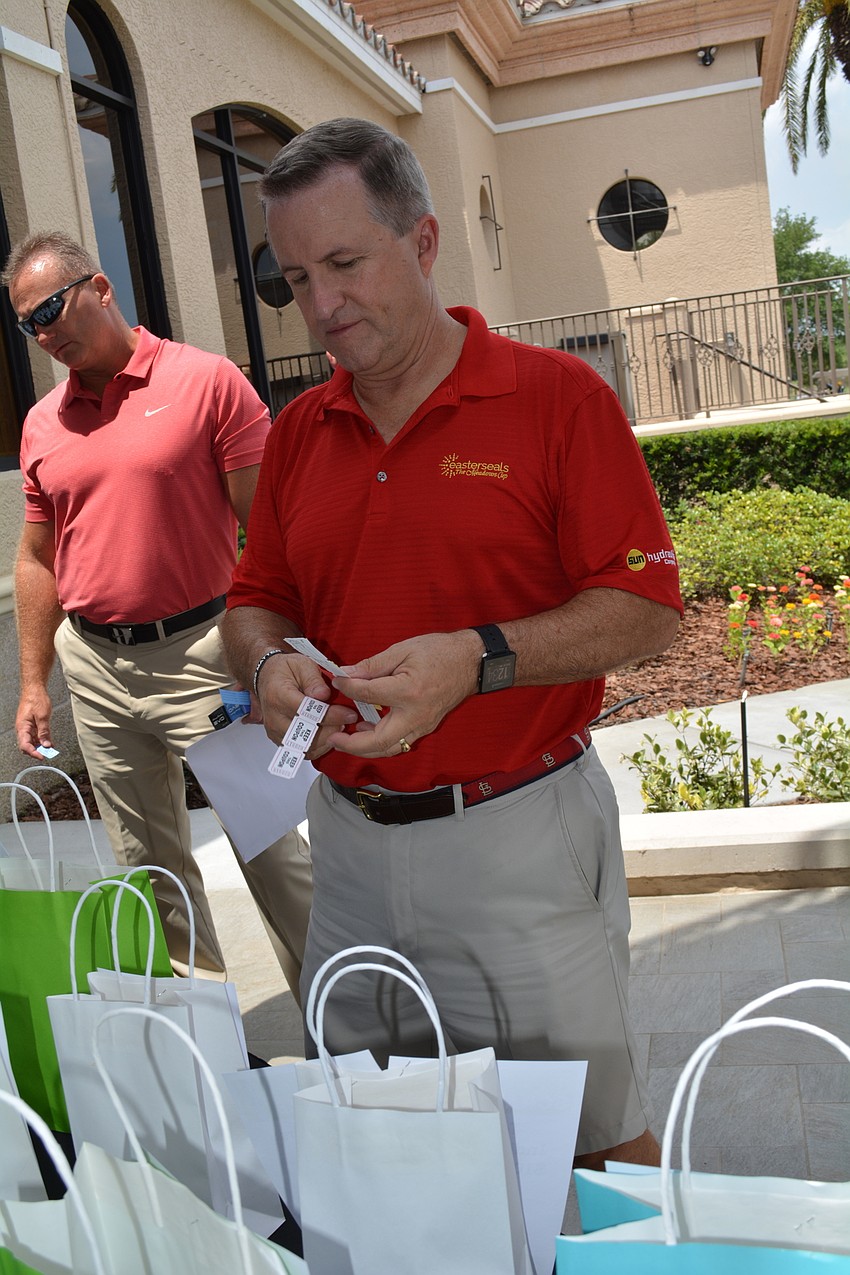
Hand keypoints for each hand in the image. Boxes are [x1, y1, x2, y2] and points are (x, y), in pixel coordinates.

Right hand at [16, 686, 54, 759]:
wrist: (34, 689)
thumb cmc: (36, 699)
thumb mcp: (43, 717)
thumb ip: (44, 732)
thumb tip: (46, 744)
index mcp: (22, 727)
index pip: (25, 746)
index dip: (34, 753)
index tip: (43, 757)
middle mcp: (23, 728)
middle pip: (27, 745)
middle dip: (37, 751)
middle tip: (48, 754)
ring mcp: (27, 727)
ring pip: (32, 741)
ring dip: (40, 746)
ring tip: (50, 749)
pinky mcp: (31, 724)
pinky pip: (35, 735)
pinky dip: (41, 740)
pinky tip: (49, 742)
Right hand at [254, 652, 357, 759]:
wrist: (268, 678)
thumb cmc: (285, 670)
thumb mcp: (302, 664)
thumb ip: (313, 679)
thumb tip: (323, 695)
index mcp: (277, 695)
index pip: (305, 712)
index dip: (329, 715)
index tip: (348, 714)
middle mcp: (274, 717)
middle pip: (306, 734)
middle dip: (331, 730)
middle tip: (347, 721)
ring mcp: (276, 732)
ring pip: (306, 747)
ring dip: (327, 740)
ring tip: (340, 726)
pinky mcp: (281, 741)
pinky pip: (304, 752)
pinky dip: (320, 746)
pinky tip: (330, 734)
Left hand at [326, 630, 480, 757]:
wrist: (471, 662)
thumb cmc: (440, 652)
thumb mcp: (403, 650)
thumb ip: (373, 665)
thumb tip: (347, 674)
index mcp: (408, 691)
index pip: (368, 695)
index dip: (348, 688)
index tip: (337, 681)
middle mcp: (416, 715)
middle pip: (378, 741)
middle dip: (352, 745)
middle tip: (334, 737)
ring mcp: (423, 725)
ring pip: (390, 749)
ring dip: (366, 748)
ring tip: (347, 738)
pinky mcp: (426, 727)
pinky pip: (400, 743)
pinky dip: (381, 743)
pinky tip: (369, 729)